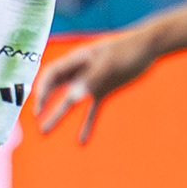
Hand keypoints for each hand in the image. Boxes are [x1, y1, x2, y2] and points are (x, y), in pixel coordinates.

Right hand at [32, 29, 157, 143]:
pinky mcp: (104, 89)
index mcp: (78, 59)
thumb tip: (71, 98)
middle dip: (44, 101)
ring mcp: (92, 81)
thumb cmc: (128, 50)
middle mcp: (81, 70)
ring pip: (70, 100)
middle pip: (56, 86)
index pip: (51, 75)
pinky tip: (81, 140)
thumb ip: (90, 81)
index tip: (38, 108)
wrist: (148, 47)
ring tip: (44, 131)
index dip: (41, 90)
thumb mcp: (109, 65)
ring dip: (58, 115)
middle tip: (37, 117)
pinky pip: (91, 109)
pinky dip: (86, 124)